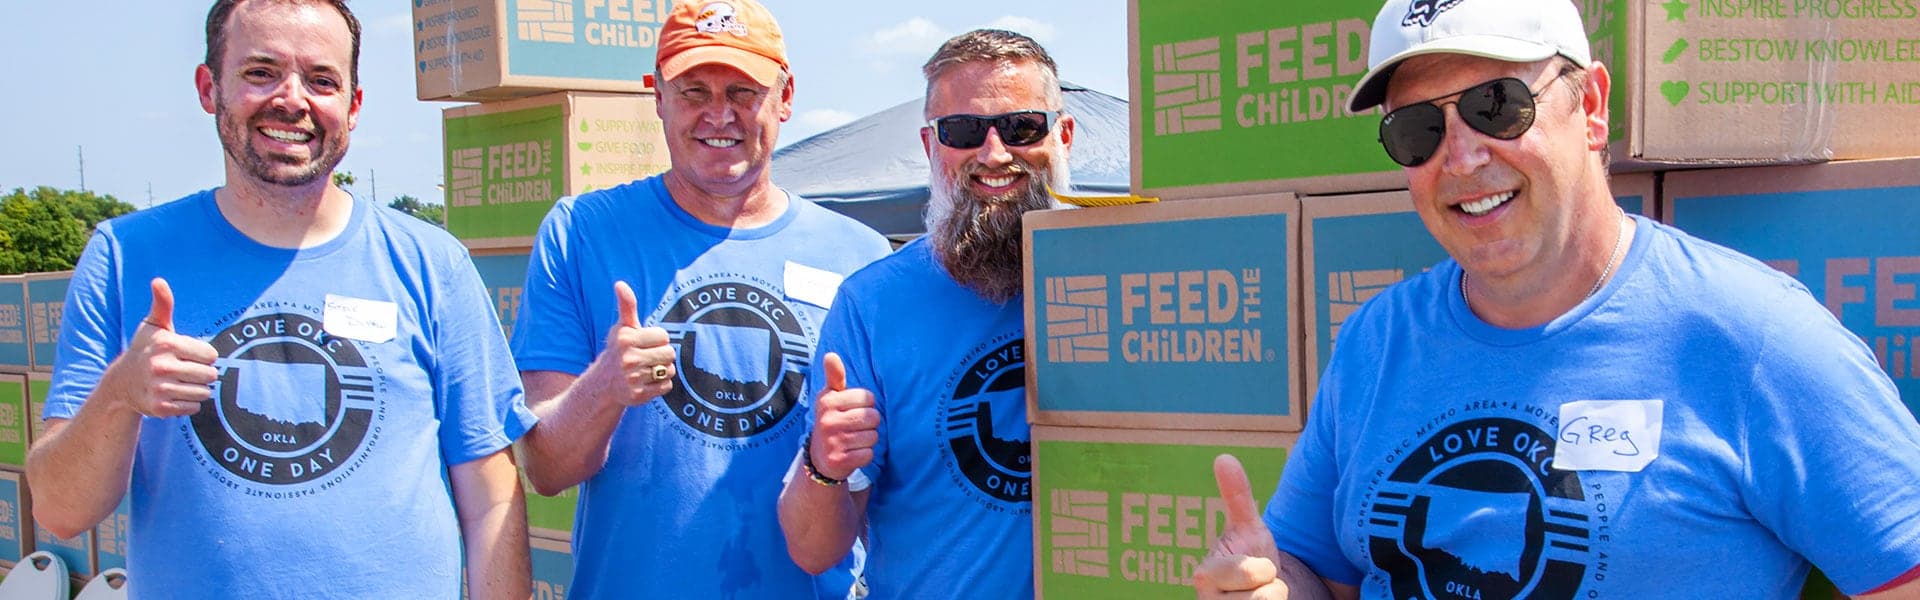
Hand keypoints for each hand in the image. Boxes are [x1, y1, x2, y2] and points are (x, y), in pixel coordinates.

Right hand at [120, 278, 218, 417]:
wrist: (121, 383)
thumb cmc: (145, 349)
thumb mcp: (153, 326)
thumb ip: (163, 304)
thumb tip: (158, 281)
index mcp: (167, 345)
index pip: (211, 355)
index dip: (204, 355)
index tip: (188, 355)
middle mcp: (161, 367)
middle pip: (210, 375)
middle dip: (203, 373)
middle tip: (186, 370)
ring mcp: (159, 389)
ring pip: (204, 392)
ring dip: (197, 389)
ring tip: (181, 382)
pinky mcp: (160, 408)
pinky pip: (193, 407)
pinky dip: (189, 403)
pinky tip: (175, 394)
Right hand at [590, 281, 675, 405]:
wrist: (604, 383)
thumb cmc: (619, 349)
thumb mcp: (622, 327)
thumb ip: (626, 305)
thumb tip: (620, 284)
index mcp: (626, 339)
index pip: (664, 336)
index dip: (658, 339)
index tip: (646, 343)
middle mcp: (627, 359)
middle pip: (669, 354)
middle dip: (662, 355)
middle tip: (648, 357)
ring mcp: (632, 379)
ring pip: (669, 370)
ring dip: (662, 370)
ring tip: (647, 369)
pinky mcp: (638, 395)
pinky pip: (666, 386)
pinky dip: (660, 385)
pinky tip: (647, 382)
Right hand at [807, 353, 878, 480]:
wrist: (819, 459)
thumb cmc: (832, 421)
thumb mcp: (830, 398)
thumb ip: (834, 376)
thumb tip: (831, 355)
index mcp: (827, 401)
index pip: (868, 397)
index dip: (866, 405)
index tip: (852, 410)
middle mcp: (827, 420)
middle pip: (873, 417)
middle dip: (869, 423)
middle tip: (854, 428)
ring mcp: (832, 442)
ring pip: (873, 436)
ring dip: (868, 440)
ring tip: (853, 440)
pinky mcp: (839, 461)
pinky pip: (868, 454)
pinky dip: (865, 455)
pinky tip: (853, 453)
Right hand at [1196, 454, 1287, 598]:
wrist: (1259, 596)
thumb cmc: (1253, 563)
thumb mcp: (1250, 530)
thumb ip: (1236, 496)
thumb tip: (1223, 457)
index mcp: (1206, 574)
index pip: (1252, 572)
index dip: (1265, 569)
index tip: (1259, 568)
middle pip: (1265, 598)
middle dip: (1274, 590)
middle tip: (1263, 587)